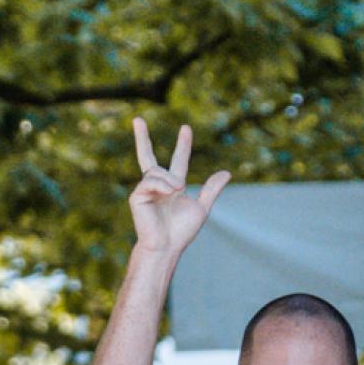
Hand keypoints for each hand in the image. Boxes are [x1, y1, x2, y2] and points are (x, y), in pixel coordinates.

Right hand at [128, 120, 231, 255]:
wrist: (167, 246)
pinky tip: (169, 192)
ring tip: (178, 191)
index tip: (186, 129)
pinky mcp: (136, 196)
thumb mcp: (201, 208)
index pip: (177, 161)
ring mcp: (145, 190)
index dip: (182, 145)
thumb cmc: (181, 232)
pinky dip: (162, 185)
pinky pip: (149, 181)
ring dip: (171, 180)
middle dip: (142, 138)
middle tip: (137, 119)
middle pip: (147, 156)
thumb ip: (211, 189)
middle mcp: (157, 185)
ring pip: (157, 171)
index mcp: (172, 186)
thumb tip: (227, 172)